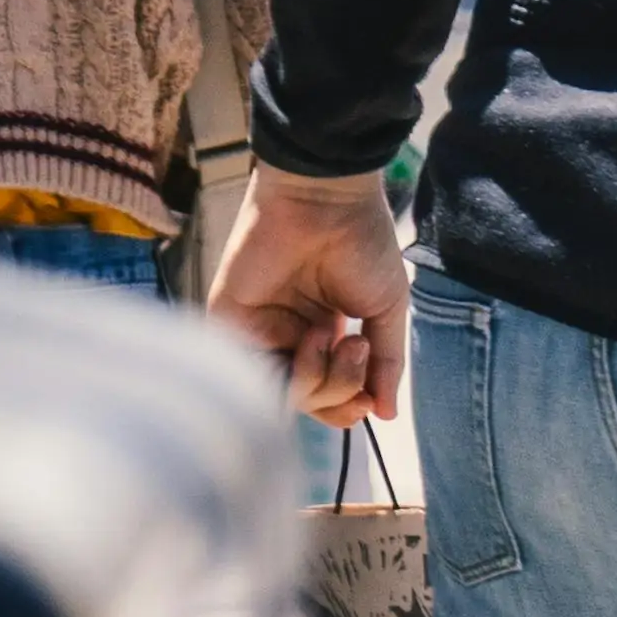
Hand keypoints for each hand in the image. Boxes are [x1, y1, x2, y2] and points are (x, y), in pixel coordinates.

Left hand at [209, 165, 406, 427]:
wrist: (326, 202)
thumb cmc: (362, 244)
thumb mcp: (387, 310)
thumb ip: (386, 364)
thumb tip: (386, 413)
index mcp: (325, 333)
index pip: (330, 393)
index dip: (349, 406)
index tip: (371, 398)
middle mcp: (288, 336)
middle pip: (308, 400)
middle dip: (340, 390)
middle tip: (356, 349)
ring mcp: (257, 330)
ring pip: (281, 393)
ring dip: (318, 379)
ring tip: (331, 336)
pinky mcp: (229, 322)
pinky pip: (249, 373)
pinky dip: (284, 373)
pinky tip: (309, 342)